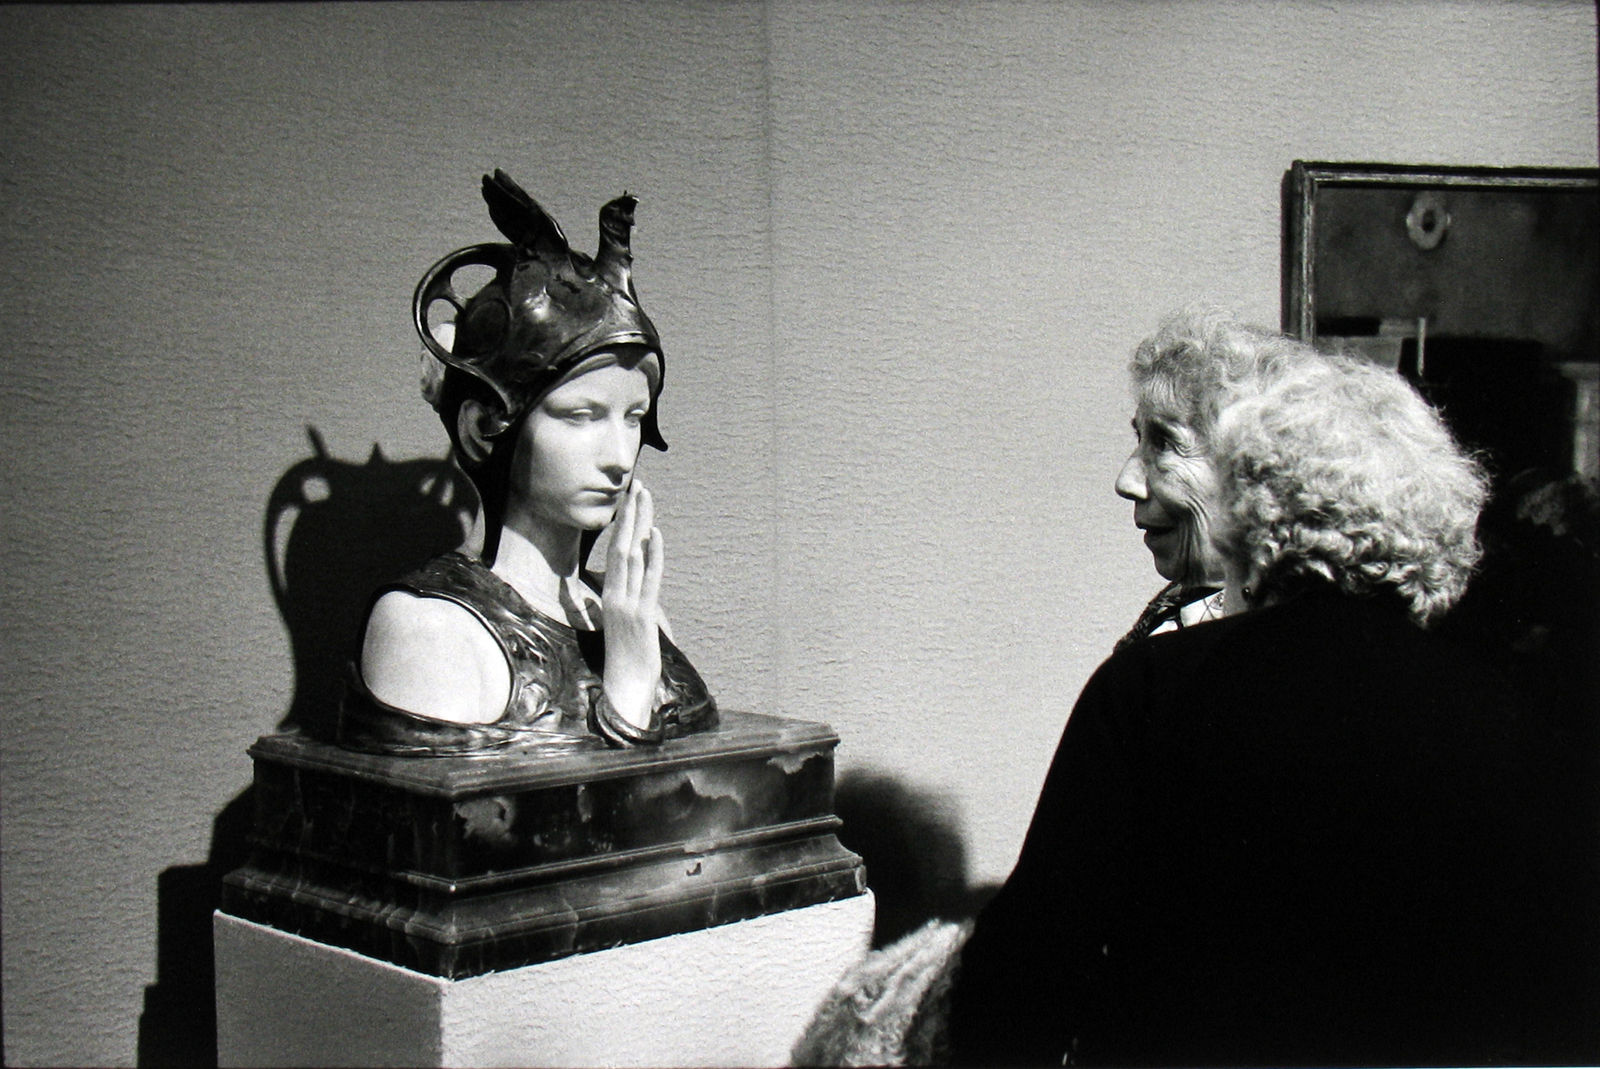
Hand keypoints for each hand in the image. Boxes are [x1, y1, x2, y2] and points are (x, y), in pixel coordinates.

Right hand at [601, 481, 662, 730]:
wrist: (624, 688)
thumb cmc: (625, 658)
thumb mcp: (618, 624)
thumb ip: (615, 602)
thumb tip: (608, 588)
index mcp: (609, 595)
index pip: (616, 551)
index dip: (623, 524)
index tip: (630, 498)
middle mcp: (615, 595)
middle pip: (622, 545)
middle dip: (630, 514)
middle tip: (637, 484)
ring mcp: (627, 604)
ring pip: (633, 556)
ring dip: (640, 525)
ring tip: (644, 497)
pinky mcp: (641, 616)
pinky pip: (649, 580)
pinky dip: (653, 556)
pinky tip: (655, 535)